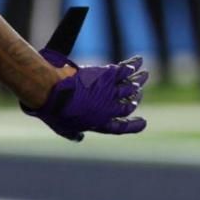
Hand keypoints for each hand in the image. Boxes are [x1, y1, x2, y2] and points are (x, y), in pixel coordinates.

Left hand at [22, 53, 148, 141]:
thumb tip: (79, 138)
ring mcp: (109, 92)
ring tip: (145, 75)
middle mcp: (108, 109)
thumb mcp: (64, 128)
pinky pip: (124, 70)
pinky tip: (137, 61)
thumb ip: (74, 134)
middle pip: (128, 106)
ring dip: (139, 80)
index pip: (121, 127)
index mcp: (99, 123)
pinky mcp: (106, 75)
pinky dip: (132, 65)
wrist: (53, 92)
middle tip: (139, 95)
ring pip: (130, 87)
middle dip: (135, 100)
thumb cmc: (55, 111)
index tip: (143, 123)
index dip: (133, 126)